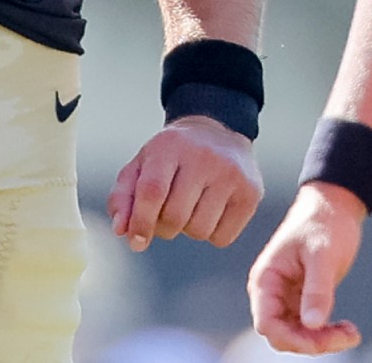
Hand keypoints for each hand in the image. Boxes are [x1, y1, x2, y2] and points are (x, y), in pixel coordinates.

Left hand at [108, 115, 263, 250]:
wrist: (218, 131)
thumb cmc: (171, 156)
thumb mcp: (141, 165)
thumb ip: (123, 197)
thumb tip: (121, 231)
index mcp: (169, 146)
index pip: (152, 191)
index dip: (141, 221)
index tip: (136, 240)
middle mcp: (204, 157)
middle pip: (175, 217)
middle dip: (163, 227)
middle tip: (165, 217)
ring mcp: (231, 174)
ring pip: (199, 230)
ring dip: (188, 229)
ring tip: (190, 208)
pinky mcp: (250, 193)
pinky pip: (222, 238)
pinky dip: (212, 234)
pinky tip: (211, 212)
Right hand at [247, 182, 367, 354]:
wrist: (334, 206)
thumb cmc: (323, 222)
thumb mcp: (322, 255)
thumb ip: (317, 289)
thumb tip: (313, 324)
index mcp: (265, 279)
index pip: (267, 324)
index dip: (293, 339)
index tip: (323, 339)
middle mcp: (270, 292)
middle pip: (282, 335)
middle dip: (312, 342)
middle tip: (345, 335)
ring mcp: (285, 297)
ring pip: (297, 335)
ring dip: (322, 340)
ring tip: (351, 332)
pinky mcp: (301, 298)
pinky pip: (308, 327)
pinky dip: (326, 333)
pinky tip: (347, 328)